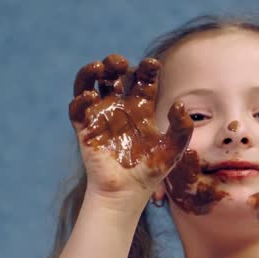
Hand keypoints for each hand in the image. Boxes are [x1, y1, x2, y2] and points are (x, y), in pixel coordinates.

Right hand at [69, 54, 193, 203]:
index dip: (146, 68)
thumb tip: (179, 104)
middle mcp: (119, 107)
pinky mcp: (84, 128)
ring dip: (91, 72)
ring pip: (90, 84)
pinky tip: (89, 96)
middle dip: (115, 63)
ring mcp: (100, 116)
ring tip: (99, 67)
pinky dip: (80, 99)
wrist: (126, 193)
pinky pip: (77, 108)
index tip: (152, 64)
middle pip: (113, 75)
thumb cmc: (151, 172)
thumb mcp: (173, 149)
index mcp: (141, 108)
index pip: (142, 79)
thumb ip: (181, 127)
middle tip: (120, 63)